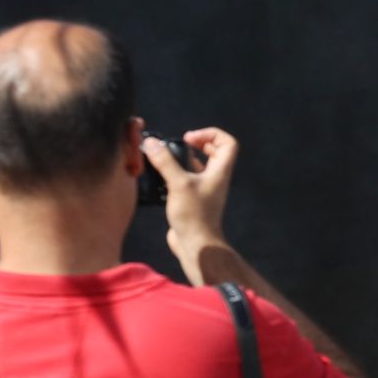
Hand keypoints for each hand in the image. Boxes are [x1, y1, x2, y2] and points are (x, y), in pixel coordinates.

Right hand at [144, 127, 239, 285]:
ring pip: (199, 166)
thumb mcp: (178, 183)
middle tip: (181, 144)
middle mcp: (215, 178)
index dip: (211, 134)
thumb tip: (150, 142)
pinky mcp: (192, 199)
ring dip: (185, 159)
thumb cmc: (193, 213)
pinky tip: (160, 176)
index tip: (190, 138)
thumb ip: (165, 162)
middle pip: (214, 152)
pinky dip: (177, 173)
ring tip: (167, 157)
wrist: (195, 243)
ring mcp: (204, 189)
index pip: (228, 143)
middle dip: (198, 143)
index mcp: (220, 170)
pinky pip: (188, 179)